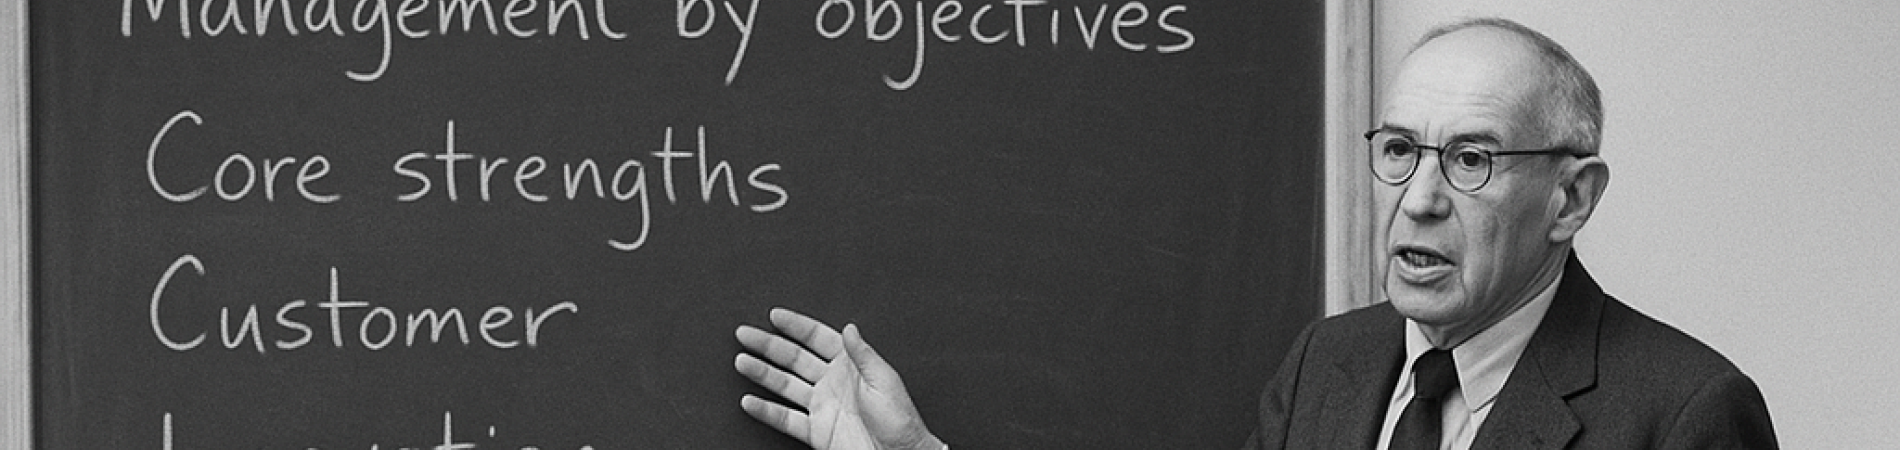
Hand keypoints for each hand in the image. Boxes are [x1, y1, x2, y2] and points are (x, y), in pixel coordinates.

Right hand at [735, 308, 943, 449]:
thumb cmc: (899, 419)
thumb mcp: (885, 380)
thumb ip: (863, 354)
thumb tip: (849, 327)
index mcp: (850, 365)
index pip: (818, 339)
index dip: (796, 326)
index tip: (775, 316)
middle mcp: (832, 382)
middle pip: (794, 358)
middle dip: (768, 345)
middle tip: (745, 334)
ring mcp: (821, 405)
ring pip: (784, 384)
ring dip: (762, 373)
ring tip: (741, 361)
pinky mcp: (816, 430)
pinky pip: (786, 418)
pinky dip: (766, 411)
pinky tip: (749, 401)